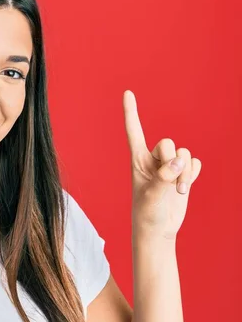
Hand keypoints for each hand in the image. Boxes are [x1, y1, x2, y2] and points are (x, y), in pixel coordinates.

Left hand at [123, 90, 201, 239]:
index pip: (133, 131)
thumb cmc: (146, 214)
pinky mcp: (183, 174)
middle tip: (169, 181)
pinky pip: (195, 162)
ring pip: (184, 153)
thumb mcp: (150, 197)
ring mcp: (169, 166)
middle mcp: (153, 159)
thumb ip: (162, 178)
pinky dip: (193, 174)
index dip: (131, 111)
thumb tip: (176, 164)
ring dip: (185, 173)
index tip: (127, 92)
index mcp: (137, 160)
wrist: (158, 229)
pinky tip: (184, 187)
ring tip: (177, 191)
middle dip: (172, 161)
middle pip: (168, 143)